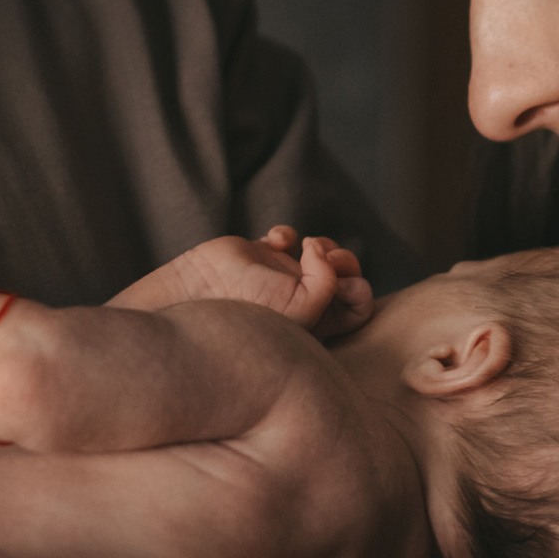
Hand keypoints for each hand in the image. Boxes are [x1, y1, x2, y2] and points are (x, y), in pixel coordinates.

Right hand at [113, 226, 374, 341]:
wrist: (198, 292)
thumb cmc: (251, 310)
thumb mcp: (301, 308)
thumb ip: (329, 283)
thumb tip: (319, 251)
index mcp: (316, 324)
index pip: (358, 307)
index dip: (360, 289)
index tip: (342, 283)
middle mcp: (302, 302)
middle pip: (346, 276)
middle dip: (345, 261)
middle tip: (327, 259)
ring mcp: (281, 278)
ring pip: (322, 253)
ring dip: (323, 244)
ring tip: (307, 248)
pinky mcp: (260, 257)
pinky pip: (288, 238)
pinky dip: (286, 233)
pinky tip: (275, 240)